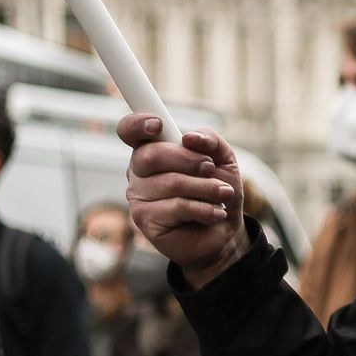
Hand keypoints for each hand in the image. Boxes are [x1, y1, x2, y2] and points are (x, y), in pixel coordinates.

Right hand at [117, 115, 247, 286]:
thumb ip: (210, 141)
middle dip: (189, 160)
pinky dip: (204, 208)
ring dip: (206, 188)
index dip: (137, 124)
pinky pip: (176, 207)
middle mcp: (139, 171)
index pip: (130, 130)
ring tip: (223, 195)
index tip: (157, 124)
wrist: (225, 231)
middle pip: (151, 155)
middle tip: (210, 169)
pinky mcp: (144, 219)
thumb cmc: (218, 191)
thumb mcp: (224, 161)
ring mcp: (138, 195)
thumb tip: (190, 137)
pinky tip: (216, 213)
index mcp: (153, 149)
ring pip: (170, 183)